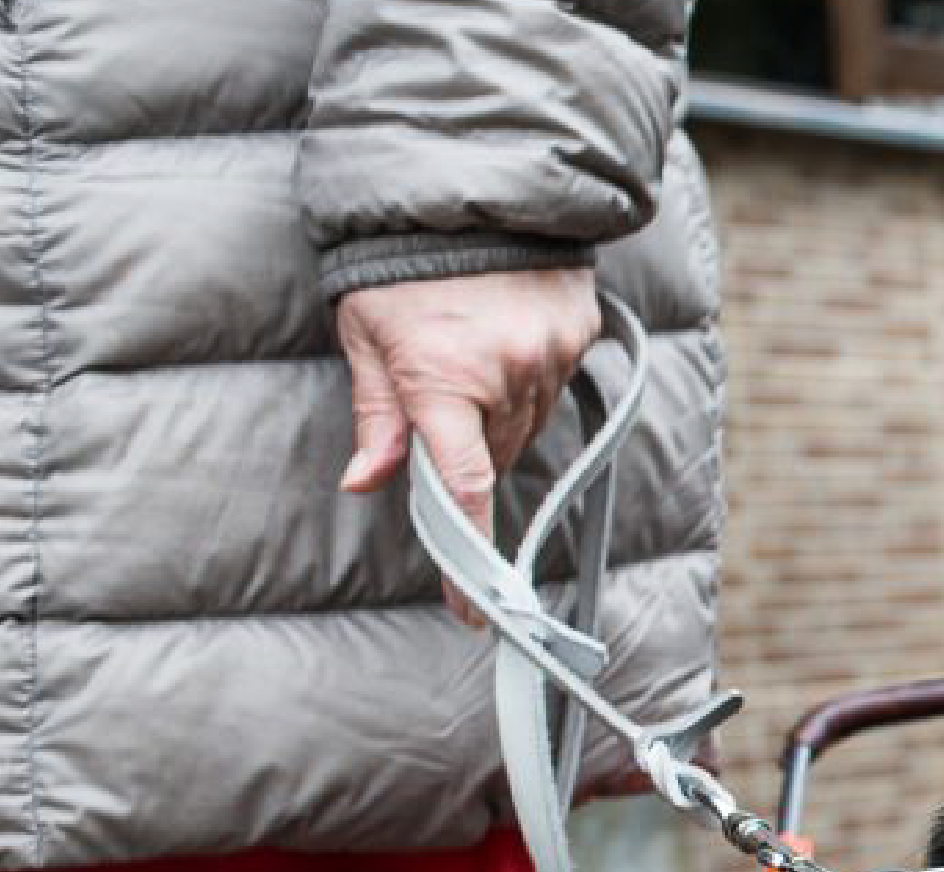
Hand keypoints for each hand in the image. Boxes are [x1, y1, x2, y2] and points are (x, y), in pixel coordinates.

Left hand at [334, 266, 601, 616]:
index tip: (474, 609)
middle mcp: (504, 375)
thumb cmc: (399, 264)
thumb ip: (376, 415)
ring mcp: (548, 356)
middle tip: (440, 413)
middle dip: (467, 452)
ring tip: (469, 357)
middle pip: (495, 458)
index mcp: (441, 380)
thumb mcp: (366, 336)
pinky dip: (528, 379)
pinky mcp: (577, 335)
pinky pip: (553, 385)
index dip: (467, 556)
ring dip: (499, 417)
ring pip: (526, 426)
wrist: (464, 189)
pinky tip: (504, 336)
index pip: (462, 488)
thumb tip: (366, 483)